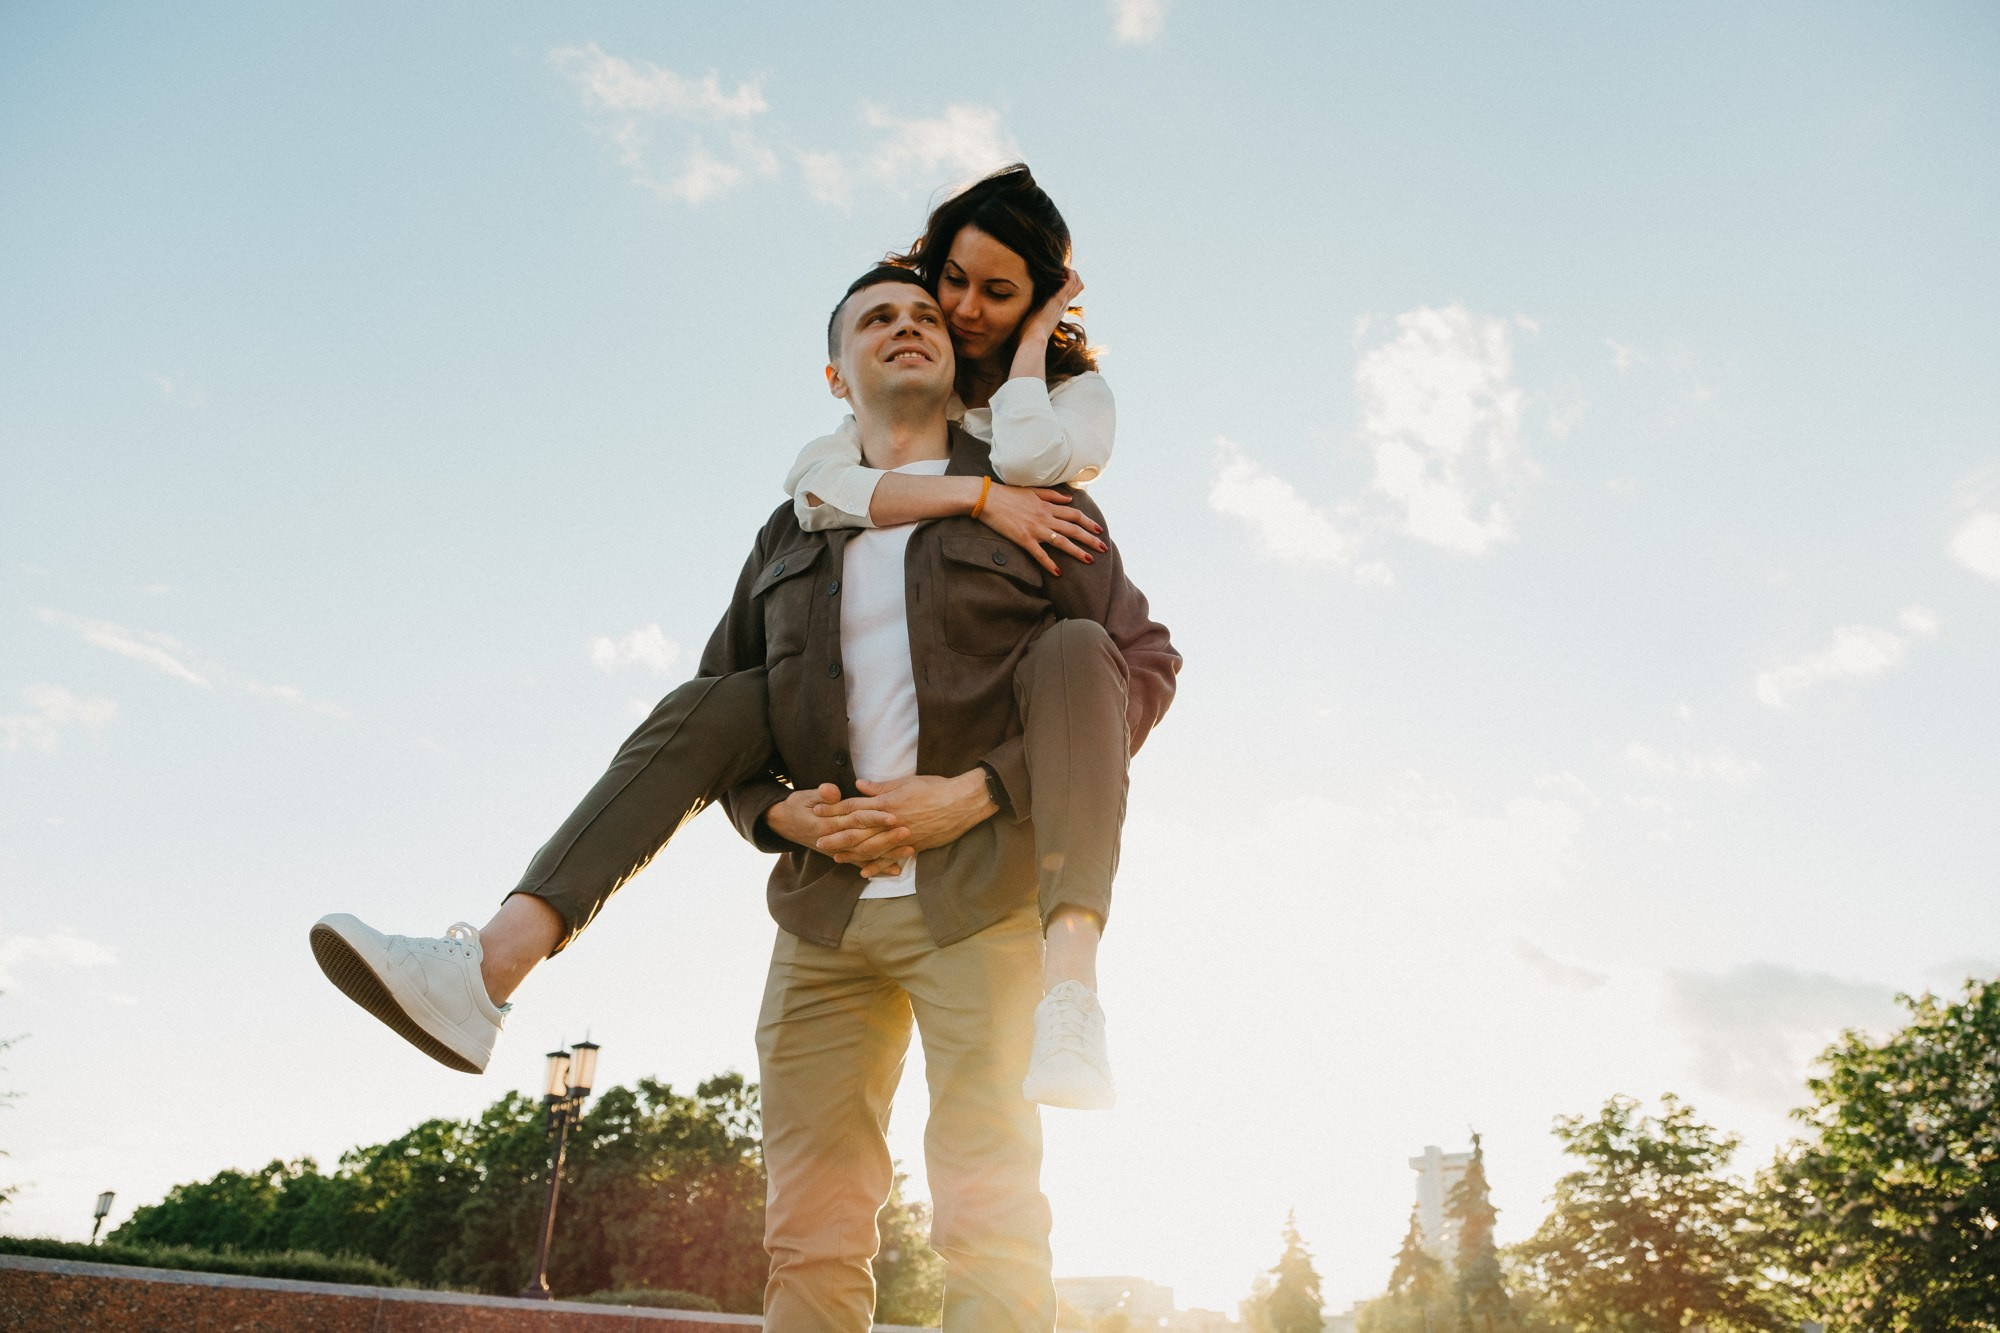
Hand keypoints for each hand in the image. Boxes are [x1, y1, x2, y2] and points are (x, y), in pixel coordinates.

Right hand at [763, 783, 910, 877]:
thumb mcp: (805, 796)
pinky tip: (896, 870)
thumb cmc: (797, 806)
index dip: (874, 817)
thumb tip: (832, 791)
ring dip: (888, 854)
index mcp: (828, 823)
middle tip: (908, 831)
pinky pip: (862, 864)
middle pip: (865, 839)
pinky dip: (878, 868)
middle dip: (887, 837)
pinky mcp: (841, 855)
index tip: (893, 815)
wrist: (783, 823)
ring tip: (910, 850)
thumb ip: (821, 794)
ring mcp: (838, 850)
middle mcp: (834, 840)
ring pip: (866, 854)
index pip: (855, 819)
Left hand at [812, 772, 996, 855]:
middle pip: (857, 831)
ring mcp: (902, 836)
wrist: (961, 803)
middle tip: (818, 841)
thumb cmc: (935, 788)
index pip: (854, 807)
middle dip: (836, 836)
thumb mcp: (906, 782)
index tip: (817, 811)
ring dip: (851, 853)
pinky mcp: (914, 846)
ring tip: (835, 857)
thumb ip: (881, 787)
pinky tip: (864, 872)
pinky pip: (892, 858)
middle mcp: (891, 821)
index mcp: (887, 803)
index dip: (834, 809)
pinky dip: (878, 866)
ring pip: (871, 847)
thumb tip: (859, 786)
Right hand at [975, 484, 1106, 576]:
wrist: (987, 499)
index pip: (1074, 514)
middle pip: (1073, 529)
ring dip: (1078, 552)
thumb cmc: (1008, 494)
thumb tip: (1069, 499)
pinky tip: (1059, 573)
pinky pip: (1040, 554)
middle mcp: (1045, 518)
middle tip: (1103, 548)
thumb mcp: (1032, 491)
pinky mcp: (1024, 539)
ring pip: (1062, 542)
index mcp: (1047, 506)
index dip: (1088, 522)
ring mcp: (1035, 529)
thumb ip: (1052, 495)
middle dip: (1090, 539)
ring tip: (1090, 560)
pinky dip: (1050, 564)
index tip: (1099, 530)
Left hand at [1023, 268, 1084, 340]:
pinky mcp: (1059, 300)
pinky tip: (1060, 269)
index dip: (1065, 283)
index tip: (1055, 276)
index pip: (1068, 295)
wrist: (1032, 340)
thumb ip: (1029, 314)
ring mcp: (1062, 303)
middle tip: (1059, 270)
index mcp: (1056, 311)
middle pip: (1077, 288)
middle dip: (1071, 276)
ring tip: (1060, 268)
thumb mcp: (1030, 321)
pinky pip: (1071, 282)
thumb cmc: (1028, 335)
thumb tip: (1018, 313)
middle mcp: (1063, 306)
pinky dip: (1069, 273)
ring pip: (1077, 283)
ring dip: (1071, 272)